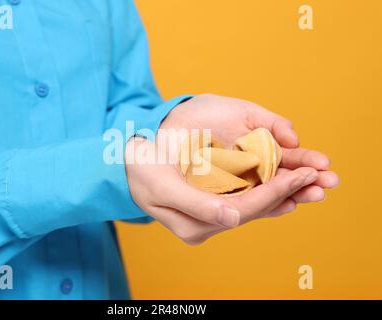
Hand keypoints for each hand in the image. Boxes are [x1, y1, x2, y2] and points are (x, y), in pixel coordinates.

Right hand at [125, 94, 338, 244]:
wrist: (125, 166)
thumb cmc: (141, 170)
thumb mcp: (162, 186)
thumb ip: (196, 206)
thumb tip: (232, 220)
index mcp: (194, 224)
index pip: (244, 210)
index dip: (274, 193)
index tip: (301, 174)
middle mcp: (206, 225)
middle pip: (255, 211)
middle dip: (288, 193)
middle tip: (320, 176)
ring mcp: (210, 217)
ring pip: (254, 206)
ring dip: (284, 193)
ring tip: (312, 181)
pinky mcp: (213, 206)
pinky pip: (246, 199)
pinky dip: (267, 191)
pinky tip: (286, 186)